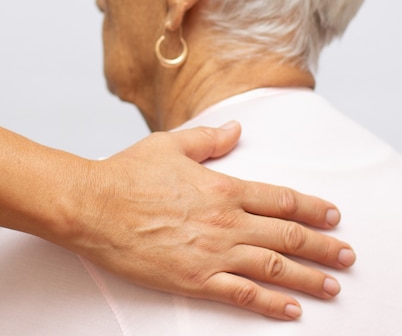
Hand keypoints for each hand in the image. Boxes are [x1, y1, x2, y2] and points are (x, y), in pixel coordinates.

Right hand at [69, 121, 353, 319]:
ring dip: (308, 277)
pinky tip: (291, 309)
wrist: (93, 206)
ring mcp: (212, 252)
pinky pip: (242, 294)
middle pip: (288, 235)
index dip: (312, 208)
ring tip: (331, 285)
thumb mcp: (170, 145)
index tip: (332, 216)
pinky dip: (271, 303)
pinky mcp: (194, 279)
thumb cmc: (126, 175)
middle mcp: (225, 221)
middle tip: (346, 255)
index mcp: (222, 188)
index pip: (281, 199)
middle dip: (323, 246)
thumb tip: (236, 131)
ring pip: (273, 267)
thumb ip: (209, 140)